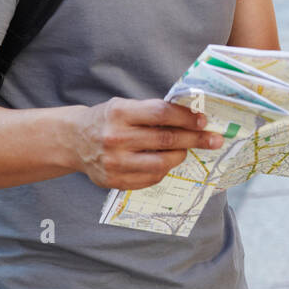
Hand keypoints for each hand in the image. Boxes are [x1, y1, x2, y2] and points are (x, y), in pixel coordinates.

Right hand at [73, 98, 223, 189]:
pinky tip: (166, 162)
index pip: (161, 113)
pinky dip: (164, 170)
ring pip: (162, 163)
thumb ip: (153, 112)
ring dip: (180, 155)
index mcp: (119, 113)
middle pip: (166, 139)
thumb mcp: (124, 107)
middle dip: (195, 139)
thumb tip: (193, 119)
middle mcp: (115, 138)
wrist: (74, 140)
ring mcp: (114, 162)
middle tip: (213, 139)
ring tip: (184, 149)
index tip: (203, 121)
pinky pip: (150, 178)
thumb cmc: (107, 120)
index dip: (186, 117)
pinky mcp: (114, 181)